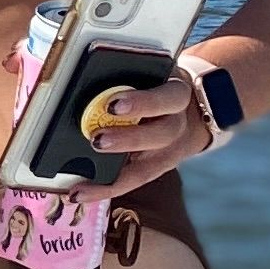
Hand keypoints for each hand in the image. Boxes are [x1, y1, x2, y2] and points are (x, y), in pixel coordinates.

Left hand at [76, 75, 219, 185]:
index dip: (141, 103)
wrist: (190, 110)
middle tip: (97, 140)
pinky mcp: (155, 171)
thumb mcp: (152, 75)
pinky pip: (131, 183)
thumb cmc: (155, 86)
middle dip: (127, 140)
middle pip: (160, 135)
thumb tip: (85, 80)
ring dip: (111, 177)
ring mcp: (169, 153)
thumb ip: (128, 78)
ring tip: (80, 183)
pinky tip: (79, 194)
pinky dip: (105, 190)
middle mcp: (177, 126)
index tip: (112, 104)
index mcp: (177, 95)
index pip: (166, 98)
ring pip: (146, 169)